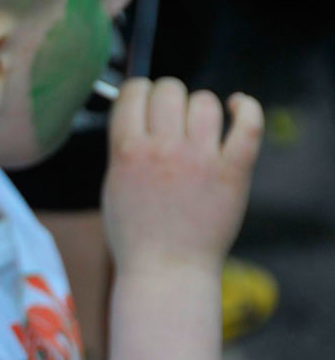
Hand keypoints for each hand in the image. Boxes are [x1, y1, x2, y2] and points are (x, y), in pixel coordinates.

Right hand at [102, 77, 263, 273]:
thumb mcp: (113, 185)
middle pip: (169, 90)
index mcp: (127, 152)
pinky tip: (237, 106)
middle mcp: (163, 150)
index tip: (143, 101)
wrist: (166, 270)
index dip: (138, 91)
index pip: (133, 92)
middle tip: (170, 117)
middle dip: (167, 97)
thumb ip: (124, 148)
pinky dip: (246, 108)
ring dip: (200, 106)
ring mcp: (200, 160)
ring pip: (204, 102)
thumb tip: (139, 115)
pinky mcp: (232, 172)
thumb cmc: (135, 234)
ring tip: (198, 125)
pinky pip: (247, 125)